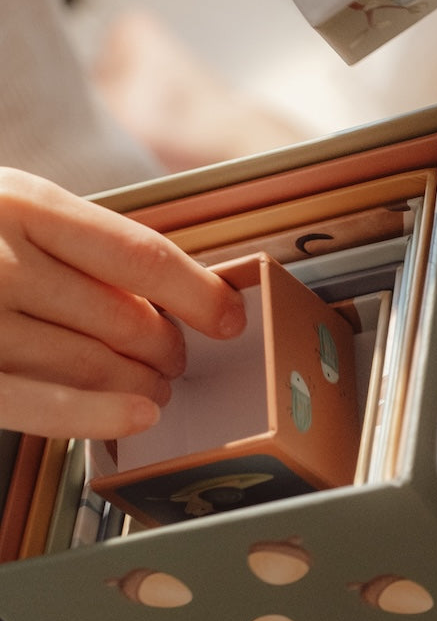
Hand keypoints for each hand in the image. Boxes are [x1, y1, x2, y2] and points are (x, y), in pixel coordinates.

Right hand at [0, 169, 245, 438]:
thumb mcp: (8, 205)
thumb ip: (77, 241)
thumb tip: (169, 291)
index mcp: (22, 202)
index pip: (142, 255)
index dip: (200, 293)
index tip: (231, 316)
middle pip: (124, 317)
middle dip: (167, 346)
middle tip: (179, 358)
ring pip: (89, 363)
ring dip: (140, 383)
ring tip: (157, 389)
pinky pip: (35, 404)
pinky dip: (95, 416)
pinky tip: (135, 418)